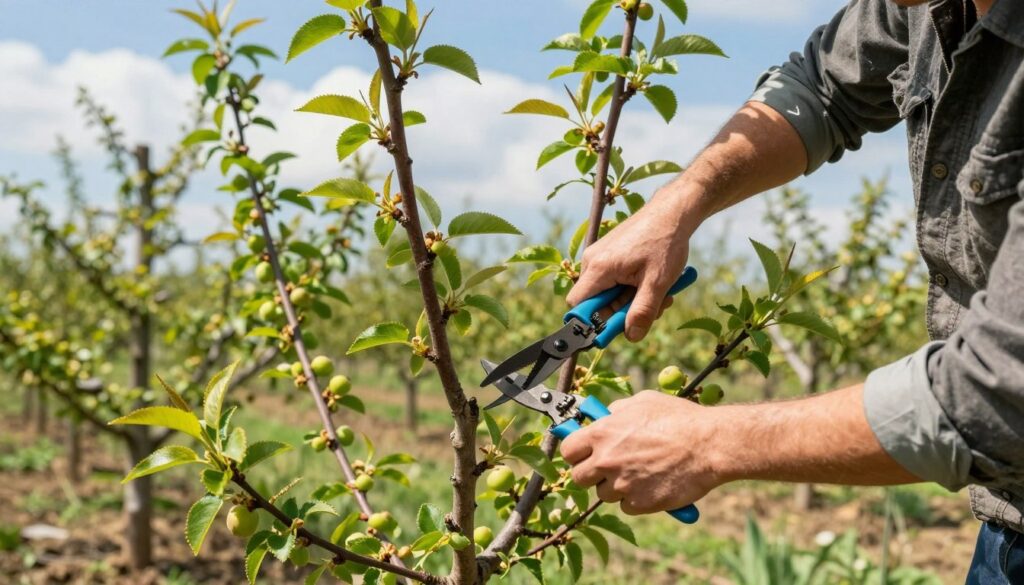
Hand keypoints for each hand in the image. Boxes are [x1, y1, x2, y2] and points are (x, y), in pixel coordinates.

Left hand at [559, 390, 721, 514]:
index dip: (576, 452)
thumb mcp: (643, 402)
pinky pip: (627, 506)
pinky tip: (653, 483)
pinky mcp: (640, 504)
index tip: (583, 453)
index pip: (568, 450)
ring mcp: (622, 485)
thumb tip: (603, 416)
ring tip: (641, 472)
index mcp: (602, 433)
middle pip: (579, 477)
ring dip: (616, 487)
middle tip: (608, 467)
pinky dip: (637, 499)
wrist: (709, 445)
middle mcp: (606, 461)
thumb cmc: (680, 419)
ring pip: (604, 494)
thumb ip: (616, 411)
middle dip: (591, 473)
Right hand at [566, 193, 698, 340]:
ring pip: (608, 292)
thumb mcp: (658, 282)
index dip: (592, 321)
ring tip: (659, 292)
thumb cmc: (665, 242)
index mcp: (599, 268)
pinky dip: (632, 287)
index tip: (615, 327)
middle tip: (652, 308)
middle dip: (623, 311)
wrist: (672, 212)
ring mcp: (600, 256)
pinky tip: (652, 281)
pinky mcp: (610, 253)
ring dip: (632, 300)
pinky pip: (614, 280)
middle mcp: (593, 261)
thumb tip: (632, 336)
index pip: (577, 305)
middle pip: (596, 302)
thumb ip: (643, 312)